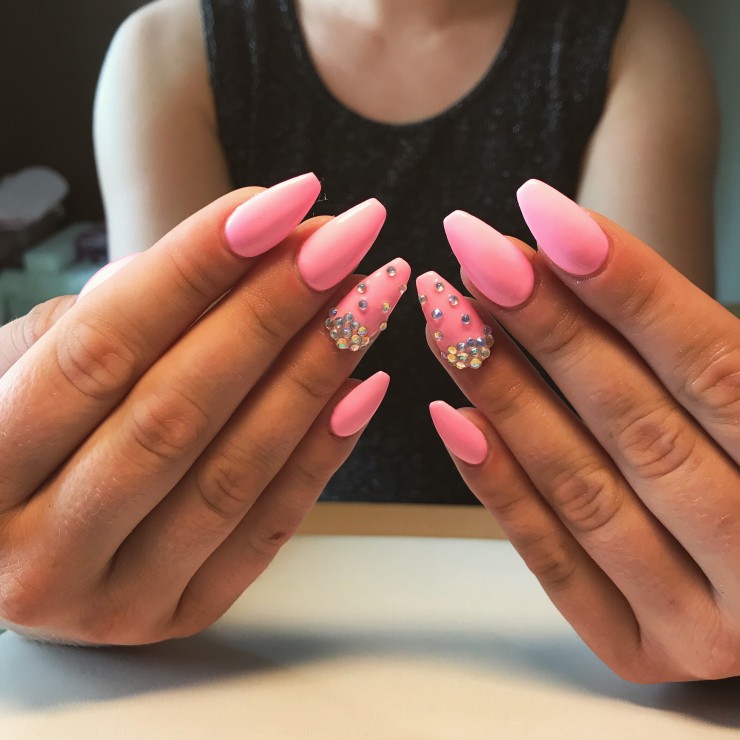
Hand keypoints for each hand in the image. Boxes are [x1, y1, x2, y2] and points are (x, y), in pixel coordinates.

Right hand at [0, 174, 404, 644]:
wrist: (19, 544)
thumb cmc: (26, 432)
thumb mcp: (26, 366)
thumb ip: (113, 318)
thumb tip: (244, 257)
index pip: (100, 347)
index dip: (195, 267)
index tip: (282, 203)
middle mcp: (35, 549)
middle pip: (174, 410)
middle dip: (271, 312)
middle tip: (345, 240)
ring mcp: (110, 599)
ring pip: (230, 472)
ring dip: (312, 374)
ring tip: (367, 299)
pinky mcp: (177, 616)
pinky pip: (264, 530)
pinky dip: (320, 453)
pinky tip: (364, 385)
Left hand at [420, 180, 739, 682]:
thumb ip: (700, 354)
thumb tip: (568, 249)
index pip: (713, 367)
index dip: (627, 284)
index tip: (542, 214)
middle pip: (638, 423)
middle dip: (547, 327)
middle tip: (474, 252)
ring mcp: (703, 624)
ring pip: (584, 489)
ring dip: (505, 394)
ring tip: (448, 316)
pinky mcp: (637, 649)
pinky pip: (555, 564)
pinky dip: (499, 486)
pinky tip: (450, 414)